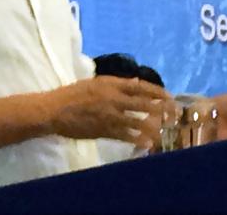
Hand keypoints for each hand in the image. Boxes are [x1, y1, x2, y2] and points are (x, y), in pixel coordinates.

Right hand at [44, 76, 169, 149]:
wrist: (54, 110)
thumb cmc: (72, 94)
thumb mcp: (94, 83)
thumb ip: (115, 84)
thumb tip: (135, 83)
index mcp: (110, 84)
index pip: (140, 86)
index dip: (156, 91)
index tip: (168, 95)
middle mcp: (113, 99)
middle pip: (144, 103)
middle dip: (161, 108)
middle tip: (172, 112)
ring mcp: (110, 116)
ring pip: (138, 121)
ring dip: (152, 126)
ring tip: (163, 130)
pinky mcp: (104, 130)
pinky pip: (125, 136)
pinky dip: (137, 139)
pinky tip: (147, 143)